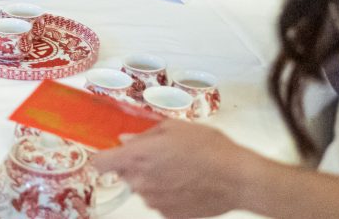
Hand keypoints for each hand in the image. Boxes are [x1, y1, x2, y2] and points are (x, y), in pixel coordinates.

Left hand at [93, 120, 255, 217]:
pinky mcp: (169, 215)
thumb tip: (126, 139)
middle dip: (136, 166)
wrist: (238, 179)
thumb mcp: (174, 128)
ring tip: (180, 170)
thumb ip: (144, 135)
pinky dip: (168, 194)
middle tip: (160, 156)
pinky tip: (187, 185)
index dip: (105, 158)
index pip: (100, 163)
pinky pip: (160, 202)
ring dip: (153, 180)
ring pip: (143, 188)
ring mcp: (154, 202)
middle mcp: (140, 182)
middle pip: (124, 175)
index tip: (113, 154)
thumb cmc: (208, 147)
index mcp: (137, 157)